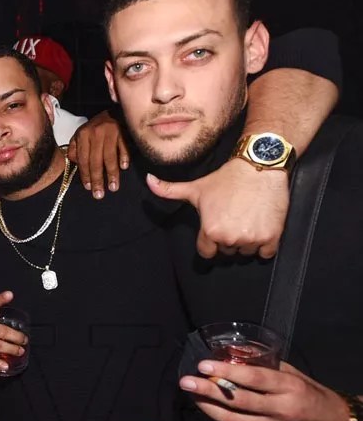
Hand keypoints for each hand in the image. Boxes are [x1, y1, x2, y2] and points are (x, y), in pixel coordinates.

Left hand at [66, 110, 128, 198]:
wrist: (113, 112)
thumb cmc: (95, 128)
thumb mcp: (81, 135)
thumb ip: (75, 148)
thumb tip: (74, 163)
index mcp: (83, 135)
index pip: (83, 159)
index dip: (85, 174)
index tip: (88, 187)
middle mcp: (95, 133)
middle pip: (95, 160)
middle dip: (97, 179)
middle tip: (99, 194)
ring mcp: (110, 132)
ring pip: (110, 156)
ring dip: (111, 174)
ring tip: (113, 187)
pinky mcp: (123, 131)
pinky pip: (123, 147)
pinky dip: (124, 157)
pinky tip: (124, 167)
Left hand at [147, 157, 288, 257]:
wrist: (259, 166)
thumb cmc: (226, 178)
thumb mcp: (195, 187)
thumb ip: (169, 190)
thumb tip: (147, 180)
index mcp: (210, 230)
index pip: (206, 252)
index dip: (211, 241)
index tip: (217, 228)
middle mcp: (230, 238)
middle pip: (227, 251)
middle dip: (229, 239)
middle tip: (234, 218)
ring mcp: (252, 239)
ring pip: (246, 252)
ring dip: (247, 241)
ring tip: (248, 219)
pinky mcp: (272, 237)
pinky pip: (266, 254)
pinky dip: (265, 245)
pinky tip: (261, 226)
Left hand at [181, 360, 351, 420]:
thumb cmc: (316, 398)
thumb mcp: (298, 377)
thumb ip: (270, 367)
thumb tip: (240, 355)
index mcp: (289, 388)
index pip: (254, 379)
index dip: (227, 372)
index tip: (204, 365)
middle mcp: (280, 409)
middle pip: (239, 401)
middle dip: (209, 390)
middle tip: (186, 381)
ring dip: (210, 410)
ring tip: (192, 397)